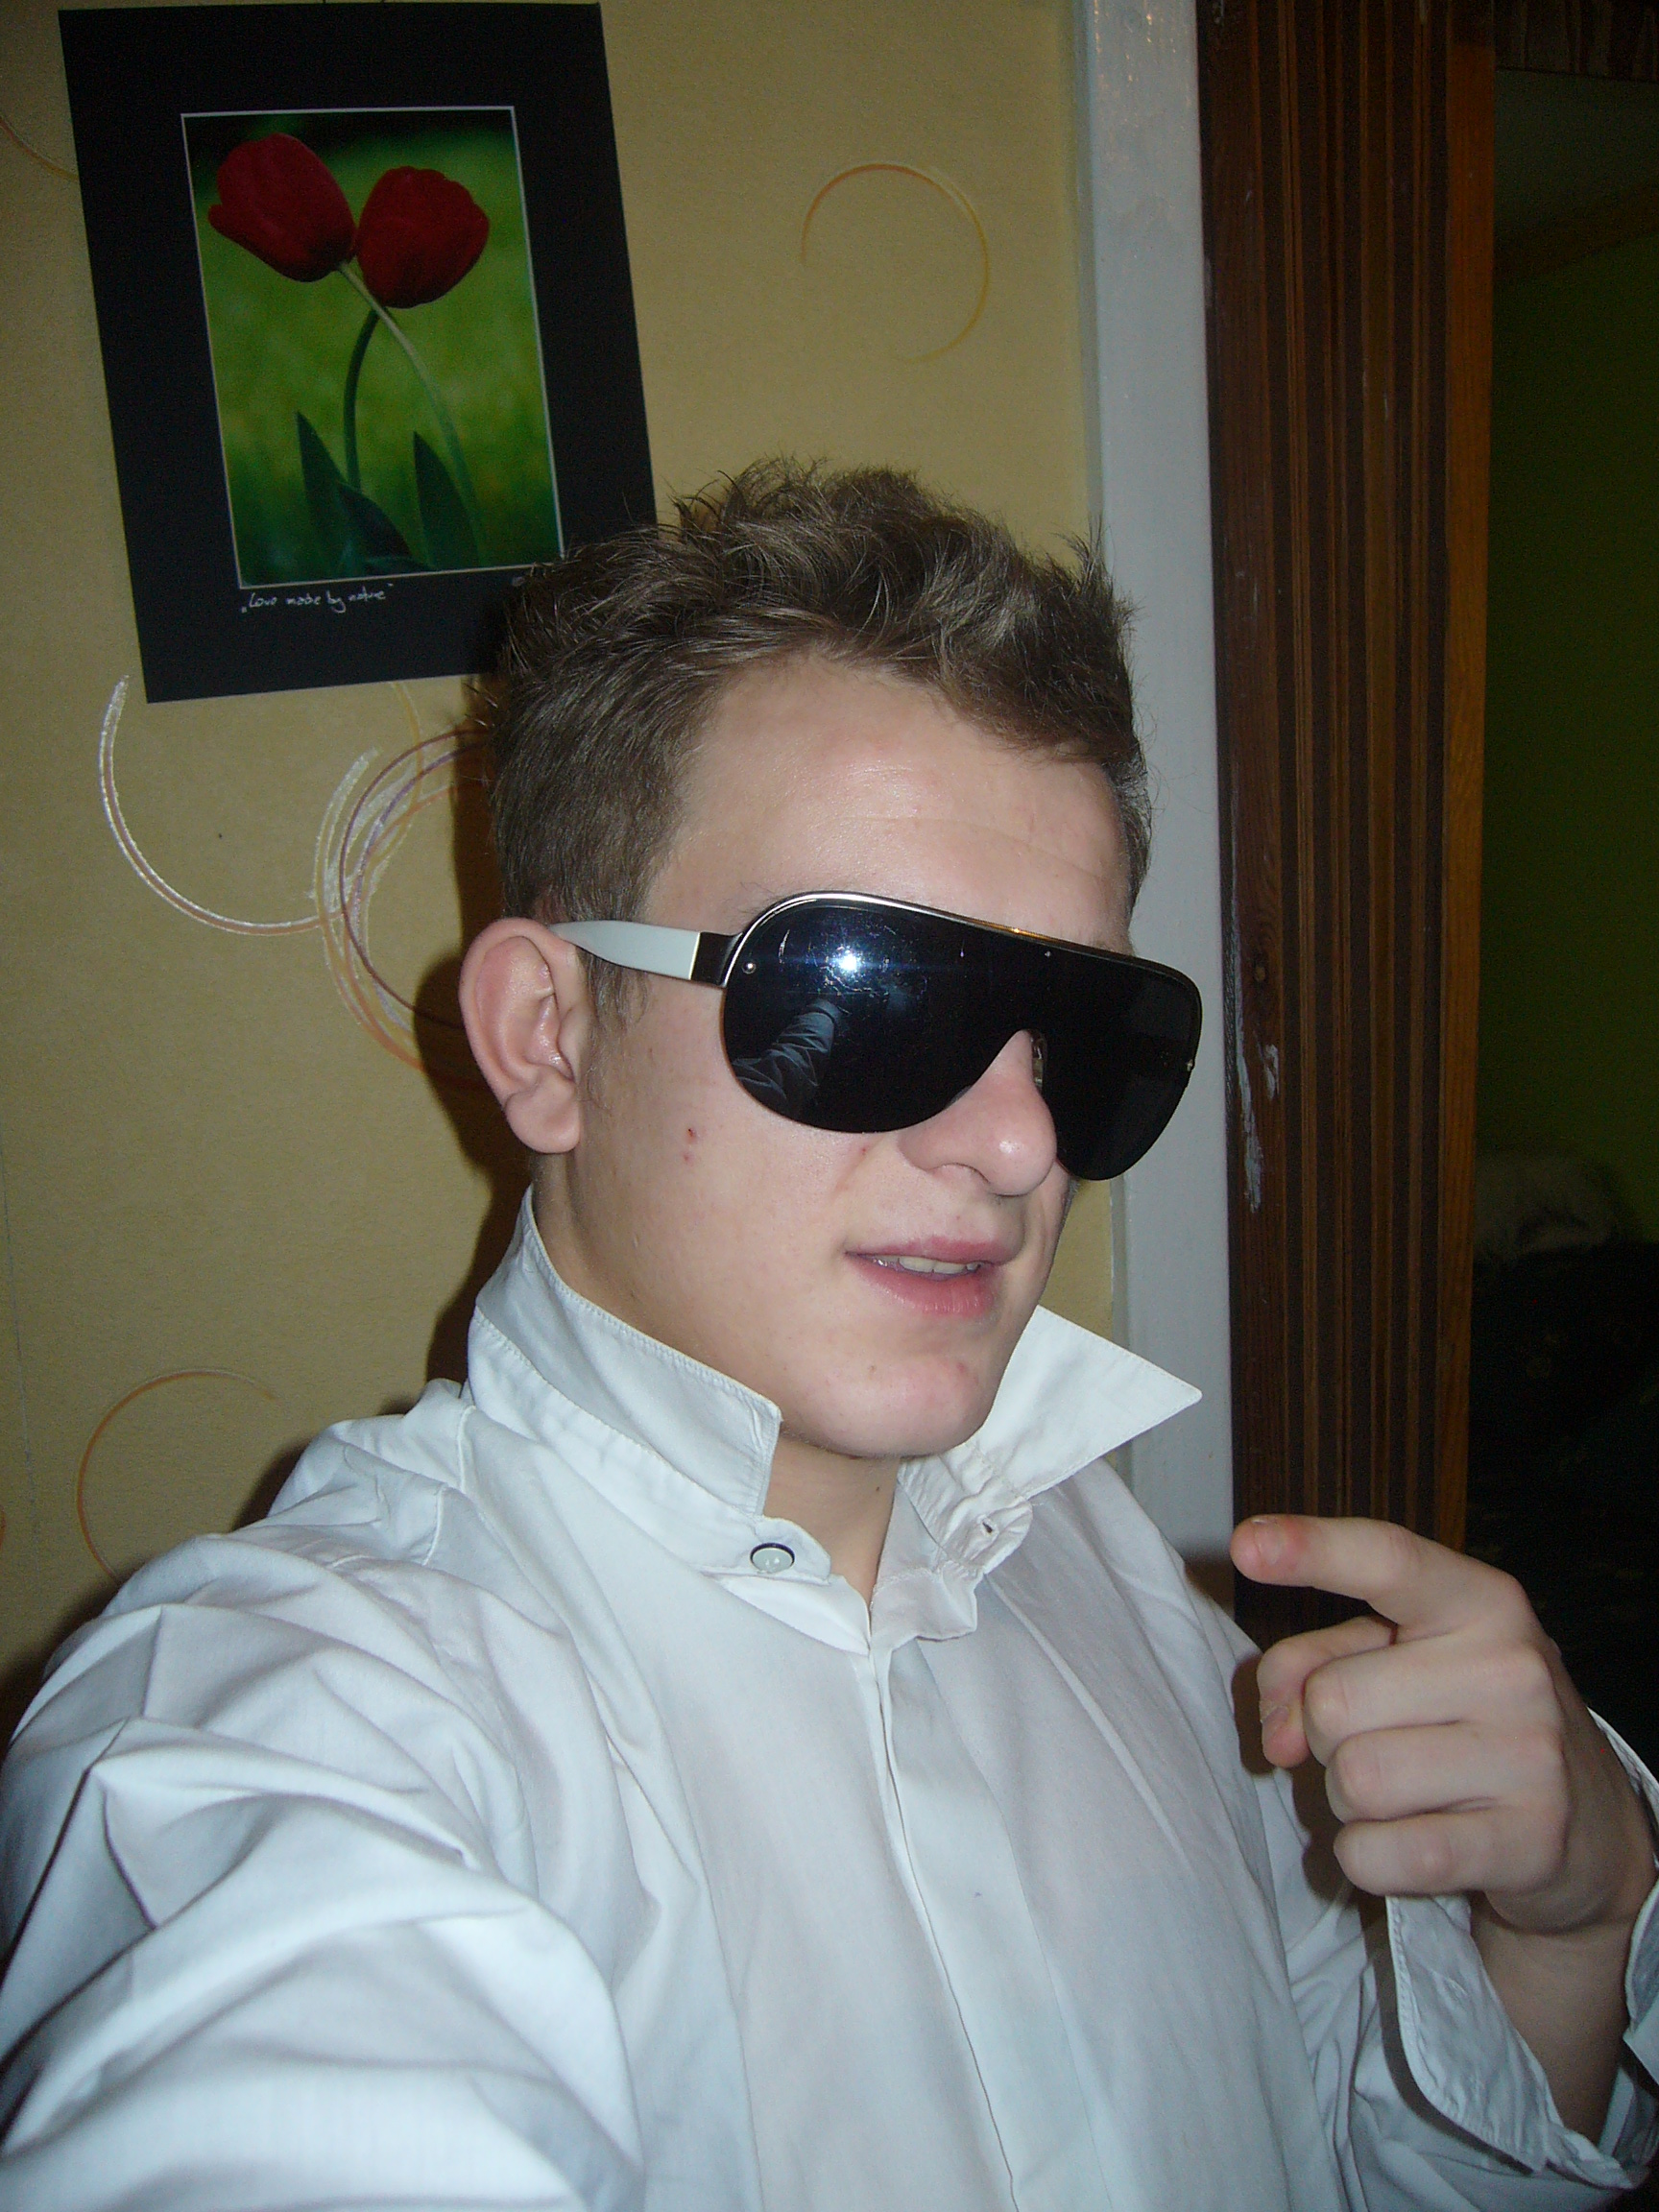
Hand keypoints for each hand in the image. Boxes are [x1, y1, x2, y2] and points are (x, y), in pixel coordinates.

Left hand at [1229, 1515, 1654, 1939]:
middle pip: (1332, 1701)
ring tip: (1406, 1791)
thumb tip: (1277, 1736)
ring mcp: (1528, 1754)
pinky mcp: (1527, 1842)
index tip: (1244, 1545)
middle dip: (1329, 1734)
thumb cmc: (1464, 1718)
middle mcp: (1511, 1665)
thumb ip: (1311, 1664)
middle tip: (1384, 1740)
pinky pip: (1382, 1853)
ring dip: (1351, 1799)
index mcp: (1479, 1599)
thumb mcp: (1394, 1660)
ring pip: (1353, 1780)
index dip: (1312, 1550)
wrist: (1586, 1823)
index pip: (1387, 1560)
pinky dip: (1368, 1857)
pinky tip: (1410, 1841)